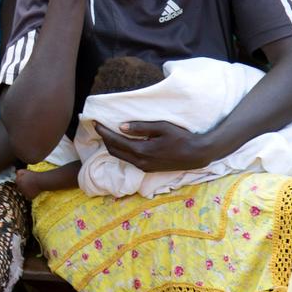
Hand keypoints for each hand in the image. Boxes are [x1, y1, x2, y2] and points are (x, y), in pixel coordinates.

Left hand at [95, 121, 215, 172]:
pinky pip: (128, 159)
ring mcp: (144, 167)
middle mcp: (140, 162)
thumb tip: (121, 127)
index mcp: (142, 151)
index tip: (95, 122)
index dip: (104, 132)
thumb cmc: (181, 138)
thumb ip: (141, 127)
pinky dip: (121, 150)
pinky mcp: (148, 169)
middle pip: (114, 151)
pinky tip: (121, 142)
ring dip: (112, 145)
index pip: (115, 141)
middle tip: (98, 126)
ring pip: (120, 156)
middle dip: (104, 138)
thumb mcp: (162, 128)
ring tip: (107, 133)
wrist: (196, 154)